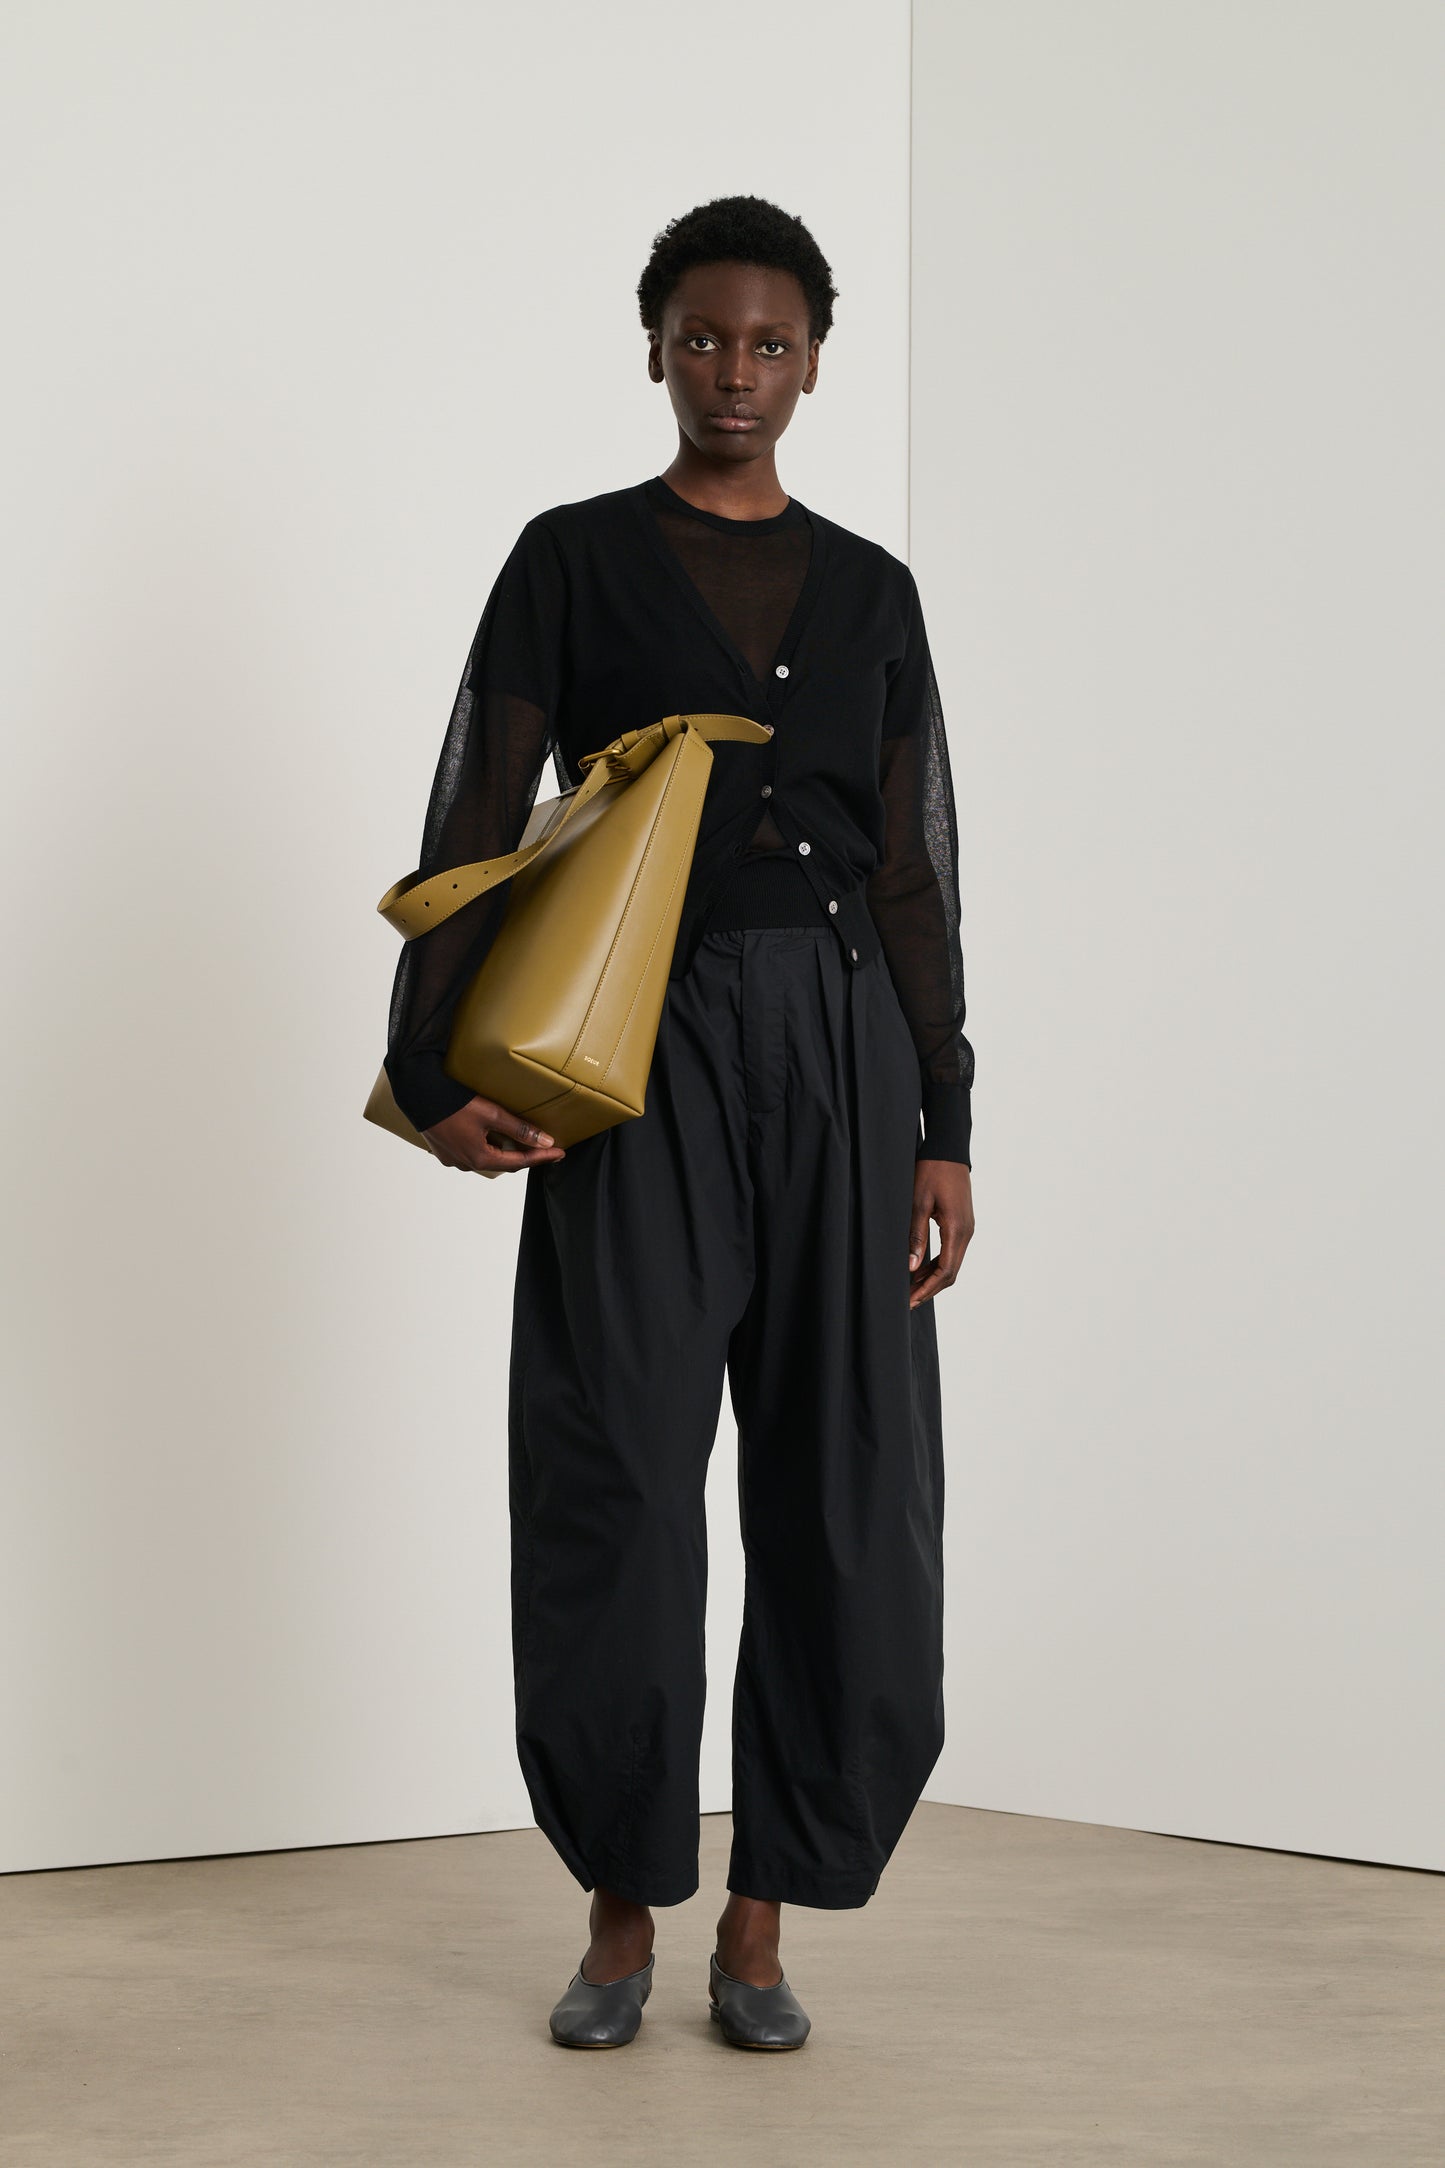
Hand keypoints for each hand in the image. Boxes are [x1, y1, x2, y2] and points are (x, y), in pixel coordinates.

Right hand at [423, 1095, 566, 1175]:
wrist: (419, 1095)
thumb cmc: (454, 1104)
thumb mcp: (492, 1115)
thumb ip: (520, 1129)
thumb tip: (545, 1141)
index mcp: (480, 1158)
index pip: (520, 1162)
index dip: (542, 1157)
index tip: (559, 1153)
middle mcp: (466, 1163)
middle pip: (503, 1162)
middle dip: (525, 1156)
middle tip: (544, 1149)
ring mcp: (453, 1158)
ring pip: (486, 1157)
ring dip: (503, 1151)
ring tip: (519, 1142)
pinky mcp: (443, 1150)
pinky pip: (470, 1152)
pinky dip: (485, 1146)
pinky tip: (489, 1136)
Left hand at [908, 1160, 973, 1306]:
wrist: (949, 1150)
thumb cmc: (932, 1171)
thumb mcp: (918, 1202)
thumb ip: (916, 1235)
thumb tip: (912, 1266)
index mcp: (957, 1229)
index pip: (945, 1271)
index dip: (927, 1289)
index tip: (910, 1300)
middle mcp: (967, 1232)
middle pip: (950, 1272)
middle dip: (929, 1289)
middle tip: (908, 1301)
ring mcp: (967, 1229)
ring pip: (951, 1263)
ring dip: (932, 1278)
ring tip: (910, 1288)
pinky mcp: (962, 1224)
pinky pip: (951, 1251)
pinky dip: (936, 1264)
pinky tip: (919, 1269)